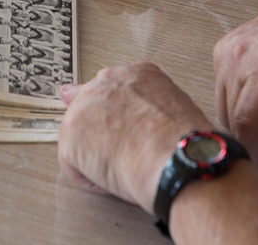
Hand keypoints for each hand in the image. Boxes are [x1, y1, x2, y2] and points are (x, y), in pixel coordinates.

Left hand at [58, 62, 211, 212]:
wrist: (177, 158)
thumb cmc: (186, 142)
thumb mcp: (179, 109)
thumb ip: (154, 108)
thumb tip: (150, 124)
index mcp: (138, 74)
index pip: (114, 86)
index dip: (113, 110)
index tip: (117, 125)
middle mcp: (108, 81)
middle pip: (86, 100)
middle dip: (92, 124)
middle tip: (109, 149)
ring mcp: (84, 105)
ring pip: (78, 133)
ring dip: (93, 154)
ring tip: (119, 170)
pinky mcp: (71, 134)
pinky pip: (72, 162)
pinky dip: (89, 178)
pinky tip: (110, 182)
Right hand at [213, 0, 257, 164]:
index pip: (250, 121)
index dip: (252, 151)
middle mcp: (243, 52)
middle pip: (233, 117)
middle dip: (256, 133)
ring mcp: (228, 49)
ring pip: (223, 107)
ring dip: (248, 117)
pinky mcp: (221, 49)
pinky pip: (222, 91)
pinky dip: (241, 100)